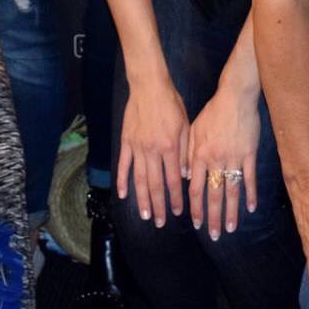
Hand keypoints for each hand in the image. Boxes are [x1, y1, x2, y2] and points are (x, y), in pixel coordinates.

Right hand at [116, 77, 189, 227]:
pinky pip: (124, 165)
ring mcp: (137, 147)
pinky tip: (122, 194)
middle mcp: (153, 151)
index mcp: (171, 147)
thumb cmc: (171, 103)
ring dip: (141, 199)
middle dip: (158, 206)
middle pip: (155, 185)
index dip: (175, 198)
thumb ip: (185, 151)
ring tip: (144, 215)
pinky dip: (122, 180)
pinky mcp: (126, 142)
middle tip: (159, 222)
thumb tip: (184, 175)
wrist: (149, 86)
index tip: (177, 213)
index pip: (173, 180)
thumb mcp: (186, 125)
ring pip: (139, 179)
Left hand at [186, 82, 259, 239]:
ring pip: (231, 191)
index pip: (196, 188)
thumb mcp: (194, 129)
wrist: (235, 96)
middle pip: (214, 194)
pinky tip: (251, 208)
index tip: (196, 223)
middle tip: (214, 235)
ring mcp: (234, 158)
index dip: (196, 207)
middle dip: (212, 217)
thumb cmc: (213, 112)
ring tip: (231, 229)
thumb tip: (186, 177)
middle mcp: (216, 160)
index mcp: (200, 155)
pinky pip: (249, 178)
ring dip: (231, 212)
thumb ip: (189, 153)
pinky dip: (250, 194)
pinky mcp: (249, 154)